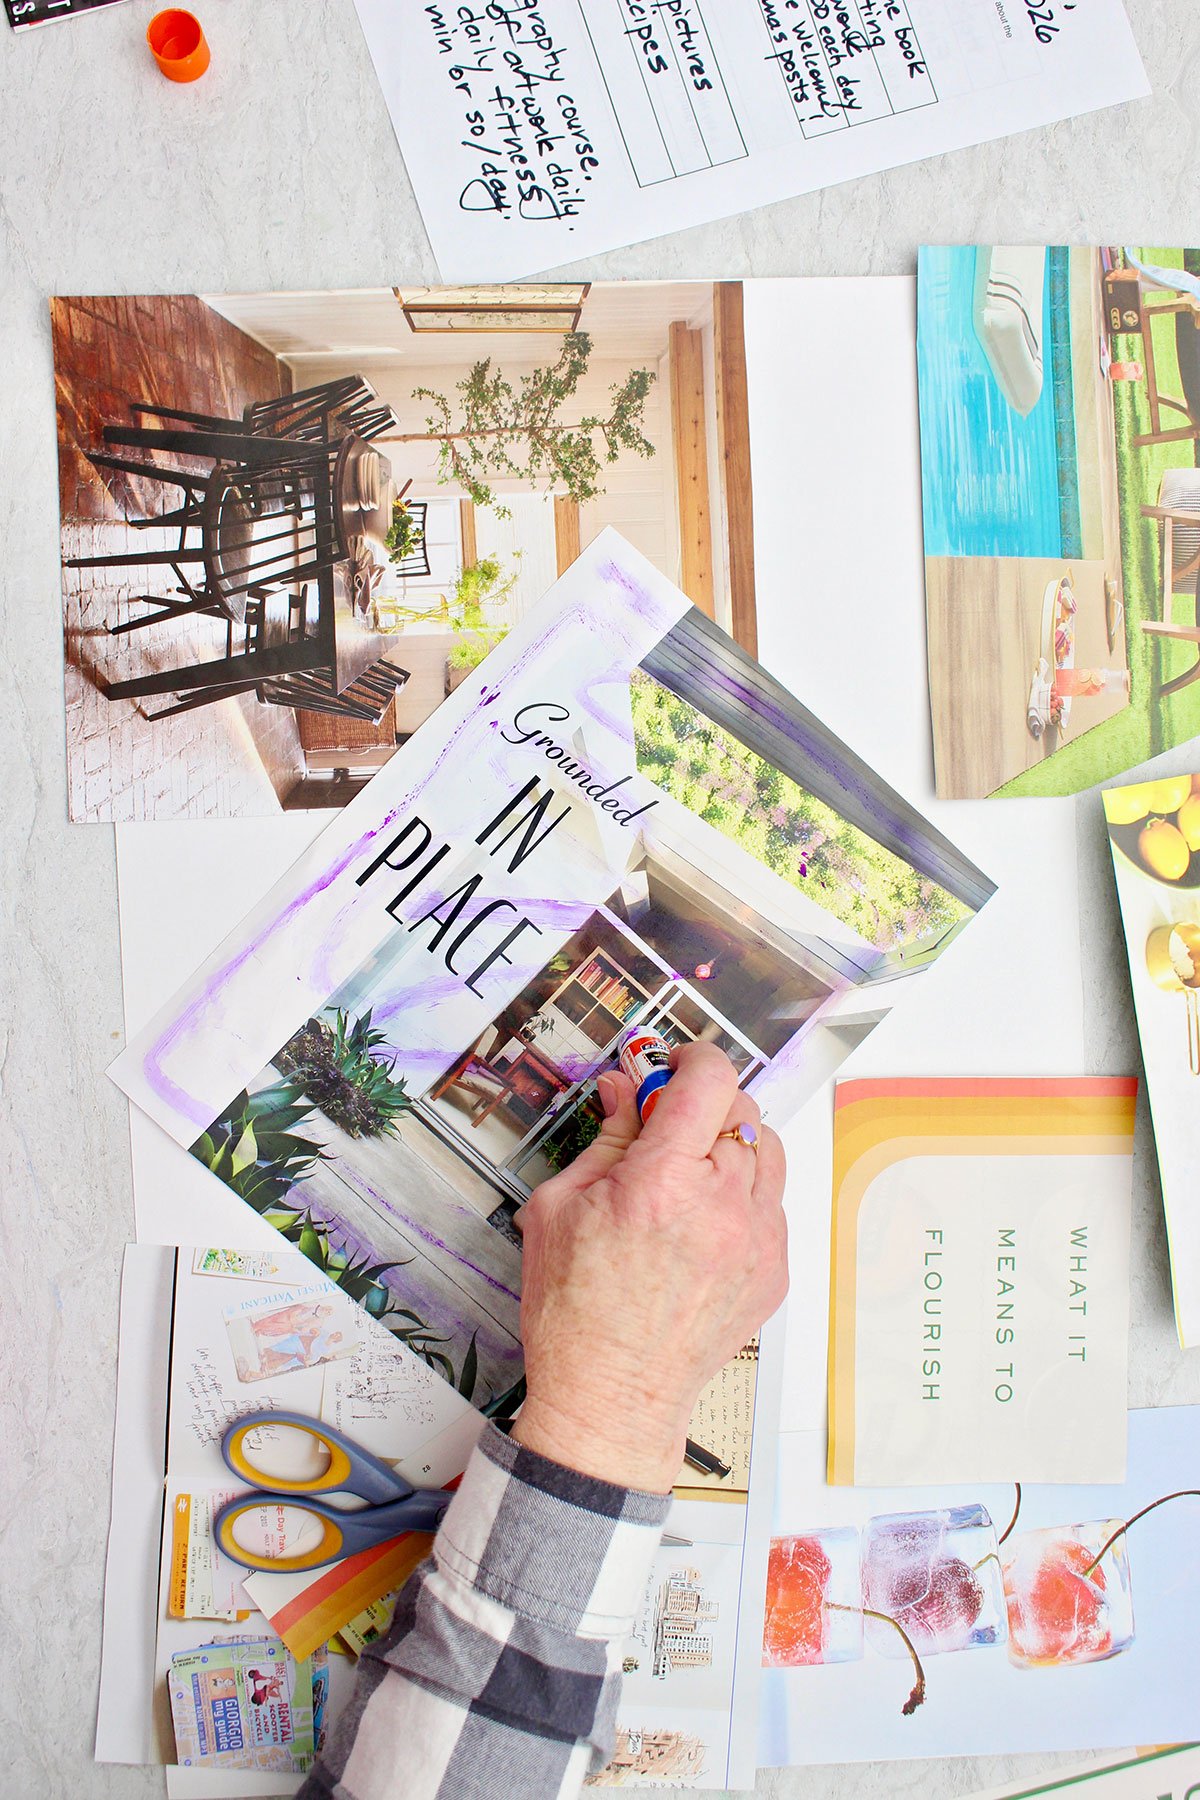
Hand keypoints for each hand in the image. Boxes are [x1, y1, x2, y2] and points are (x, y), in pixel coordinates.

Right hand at [511, 1041, 787, 1493]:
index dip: (692, 1059)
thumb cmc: (574, 1310)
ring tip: (690, 1177)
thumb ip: (606, 1138)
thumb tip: (626, 1090)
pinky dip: (744, 1196)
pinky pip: (773, 1204)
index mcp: (662, 1182)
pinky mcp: (774, 1272)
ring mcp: (756, 1241)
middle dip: (703, 1107)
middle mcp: (721, 1205)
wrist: (611, 1396)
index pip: (708, 1080)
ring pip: (767, 1152)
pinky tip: (703, 1223)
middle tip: (668, 1129)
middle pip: (740, 1111)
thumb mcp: (560, 1207)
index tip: (675, 1066)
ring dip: (732, 1147)